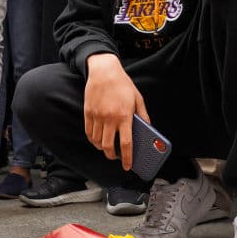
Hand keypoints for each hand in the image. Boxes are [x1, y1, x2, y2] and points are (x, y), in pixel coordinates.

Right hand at [84, 53, 149, 170]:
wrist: (104, 71)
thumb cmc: (122, 84)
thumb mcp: (138, 98)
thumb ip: (143, 115)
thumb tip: (148, 129)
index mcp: (124, 116)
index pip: (126, 143)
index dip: (127, 158)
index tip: (127, 166)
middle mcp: (110, 118)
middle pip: (108, 146)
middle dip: (112, 156)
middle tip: (116, 158)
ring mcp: (97, 116)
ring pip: (97, 142)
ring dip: (102, 149)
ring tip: (107, 149)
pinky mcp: (88, 113)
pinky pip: (89, 132)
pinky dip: (93, 140)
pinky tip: (97, 140)